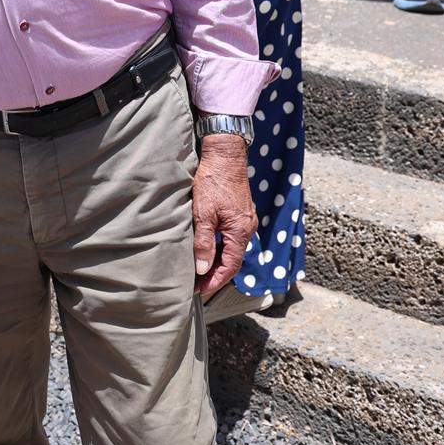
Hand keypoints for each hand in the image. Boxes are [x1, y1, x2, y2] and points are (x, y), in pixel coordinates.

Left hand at [191, 133, 256, 299]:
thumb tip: (201, 268)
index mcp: (240, 232)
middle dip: (215, 275)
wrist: (225, 154)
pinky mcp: (240, 213)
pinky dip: (220, 248)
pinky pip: (232, 238)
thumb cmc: (213, 180)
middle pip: (233, 261)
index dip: (214, 281)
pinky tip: (207, 249)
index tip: (199, 290)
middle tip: (196, 284)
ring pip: (232, 249)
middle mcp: (247, 228)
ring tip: (199, 270)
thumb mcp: (203, 213)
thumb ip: (203, 242)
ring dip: (217, 262)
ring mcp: (245, 221)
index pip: (230, 267)